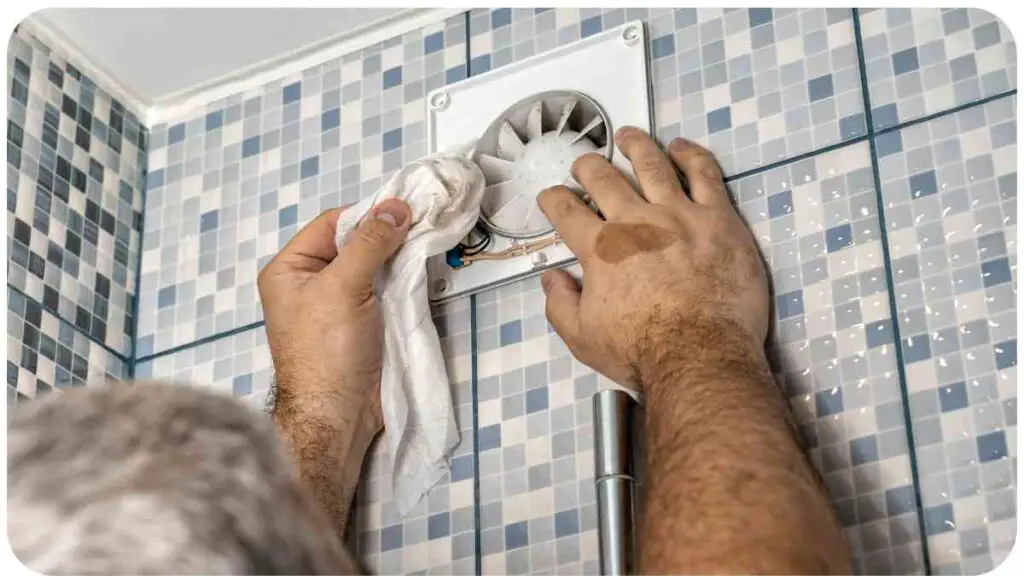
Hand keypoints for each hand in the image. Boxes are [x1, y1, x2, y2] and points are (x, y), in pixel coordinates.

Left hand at [258, 199, 411, 435]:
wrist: (338, 414)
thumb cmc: (327, 350)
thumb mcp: (343, 287)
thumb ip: (370, 244)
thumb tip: (396, 207)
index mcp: (290, 269)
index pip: (332, 224)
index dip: (367, 215)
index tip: (405, 209)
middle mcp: (310, 283)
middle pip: (354, 243)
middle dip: (386, 236)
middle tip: (422, 224)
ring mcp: (338, 304)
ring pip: (374, 267)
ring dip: (398, 259)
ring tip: (426, 245)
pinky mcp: (363, 323)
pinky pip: (384, 290)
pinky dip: (403, 281)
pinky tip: (421, 272)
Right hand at [537, 127, 768, 389]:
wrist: (701, 356)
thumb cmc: (642, 351)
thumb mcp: (582, 337)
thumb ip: (560, 304)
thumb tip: (551, 278)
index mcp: (600, 249)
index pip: (566, 211)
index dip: (553, 200)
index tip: (551, 197)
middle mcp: (635, 222)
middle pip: (604, 178)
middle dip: (588, 166)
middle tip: (583, 164)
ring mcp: (679, 215)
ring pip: (652, 164)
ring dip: (636, 145)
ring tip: (628, 135)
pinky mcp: (719, 218)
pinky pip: (704, 174)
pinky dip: (690, 155)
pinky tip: (682, 147)